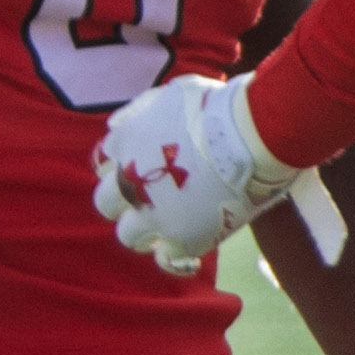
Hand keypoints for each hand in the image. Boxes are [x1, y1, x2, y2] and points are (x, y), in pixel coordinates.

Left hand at [93, 75, 290, 273]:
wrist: (250, 133)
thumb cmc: (217, 106)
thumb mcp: (171, 93)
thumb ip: (139, 110)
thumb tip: (112, 128)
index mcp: (125, 143)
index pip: (104, 164)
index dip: (122, 168)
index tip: (143, 169)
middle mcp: (129, 181)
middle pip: (106, 202)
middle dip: (125, 201)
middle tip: (152, 199)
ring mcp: (153, 213)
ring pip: (128, 235)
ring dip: (144, 232)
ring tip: (169, 227)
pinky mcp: (181, 238)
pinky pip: (166, 261)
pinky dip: (173, 259)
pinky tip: (187, 257)